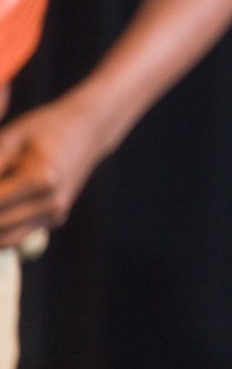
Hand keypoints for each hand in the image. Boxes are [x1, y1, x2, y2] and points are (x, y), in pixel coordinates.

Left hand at [0, 100, 108, 247]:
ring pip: (5, 240)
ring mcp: (56, 214)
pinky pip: (17, 233)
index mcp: (41, 179)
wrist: (86, 131)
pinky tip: (4, 202)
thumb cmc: (43, 129)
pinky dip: (1, 226)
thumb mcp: (10, 139)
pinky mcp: (55, 219)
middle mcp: (52, 203)